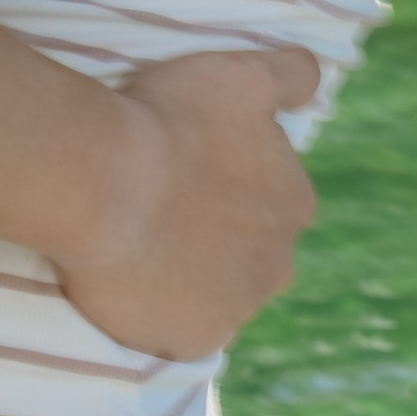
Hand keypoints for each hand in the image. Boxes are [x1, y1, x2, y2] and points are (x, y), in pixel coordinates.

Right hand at [55, 46, 320, 359]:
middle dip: (219, 233)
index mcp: (295, 203)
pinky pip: (181, 328)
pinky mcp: (190, 342)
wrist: (103, 183)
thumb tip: (313, 76)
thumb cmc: (171, 121)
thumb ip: (290, 74)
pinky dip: (163, 308)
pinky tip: (135, 279)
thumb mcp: (240, 74)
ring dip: (192, 272)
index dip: (233, 180)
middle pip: (251, 250)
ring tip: (142, 240)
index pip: (274, 197)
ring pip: (218, 291)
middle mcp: (278, 265)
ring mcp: (235, 310)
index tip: (193, 166)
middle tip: (166, 205)